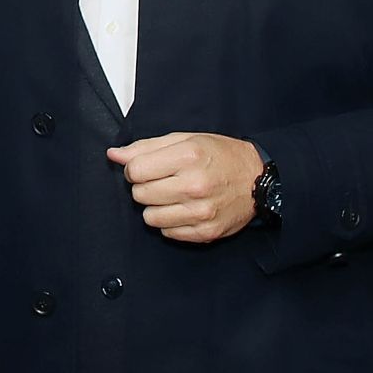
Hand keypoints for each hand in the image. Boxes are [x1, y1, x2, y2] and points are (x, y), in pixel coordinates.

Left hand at [109, 132, 262, 243]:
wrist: (259, 179)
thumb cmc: (220, 156)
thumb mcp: (186, 140)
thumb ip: (147, 147)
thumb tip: (113, 155)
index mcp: (188, 156)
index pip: (135, 170)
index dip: (135, 169)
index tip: (146, 168)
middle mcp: (194, 185)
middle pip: (139, 194)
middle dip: (145, 187)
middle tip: (163, 181)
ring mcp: (201, 212)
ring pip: (149, 218)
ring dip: (156, 207)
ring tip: (173, 196)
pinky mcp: (205, 232)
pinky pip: (167, 233)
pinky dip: (170, 222)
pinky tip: (184, 209)